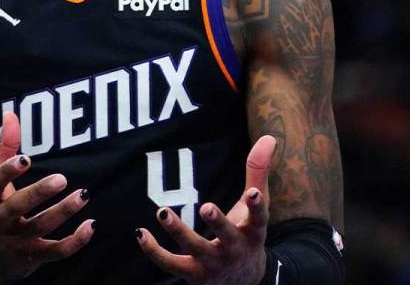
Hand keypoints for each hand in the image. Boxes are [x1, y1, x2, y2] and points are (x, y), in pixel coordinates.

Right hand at [0, 111, 94, 279]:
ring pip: (39, 228)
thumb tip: (12, 115)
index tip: (26, 160)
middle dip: (38, 193)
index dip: (7, 173)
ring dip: (63, 212)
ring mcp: (13, 243)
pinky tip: (91, 225)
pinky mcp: (31, 258)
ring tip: (83, 194)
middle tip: (61, 178)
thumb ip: (2, 147)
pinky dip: (75, 241)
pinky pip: (56, 252)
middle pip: (15, 209)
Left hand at [137, 135, 276, 283]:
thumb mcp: (255, 206)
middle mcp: (234, 249)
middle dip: (217, 223)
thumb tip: (268, 137)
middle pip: (226, 236)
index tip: (253, 192)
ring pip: (195, 249)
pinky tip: (141, 233)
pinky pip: (171, 264)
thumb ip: (258, 171)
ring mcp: (213, 263)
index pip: (258, 219)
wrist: (243, 280)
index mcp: (253, 231)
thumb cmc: (246, 233)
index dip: (256, 206)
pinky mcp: (194, 274)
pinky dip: (154, 251)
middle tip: (206, 207)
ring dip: (179, 232)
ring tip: (163, 212)